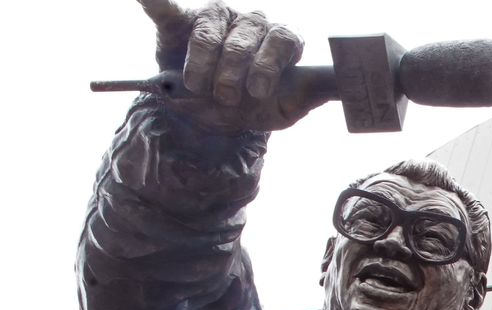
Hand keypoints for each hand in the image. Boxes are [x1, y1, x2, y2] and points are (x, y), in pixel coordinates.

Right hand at [137, 0, 310, 131]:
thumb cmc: (255, 106)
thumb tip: (339, 87)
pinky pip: (166, 8)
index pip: (282, 39)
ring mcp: (217, 18)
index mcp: (281, 40)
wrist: (215, 116)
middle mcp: (252, 23)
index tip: (258, 90)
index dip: (268, 64)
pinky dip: (153, 0)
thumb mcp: (285, 107)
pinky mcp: (181, 20)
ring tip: (198, 87)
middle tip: (226, 97)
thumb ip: (310, 95)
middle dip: (234, 72)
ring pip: (211, 33)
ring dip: (203, 63)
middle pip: (245, 39)